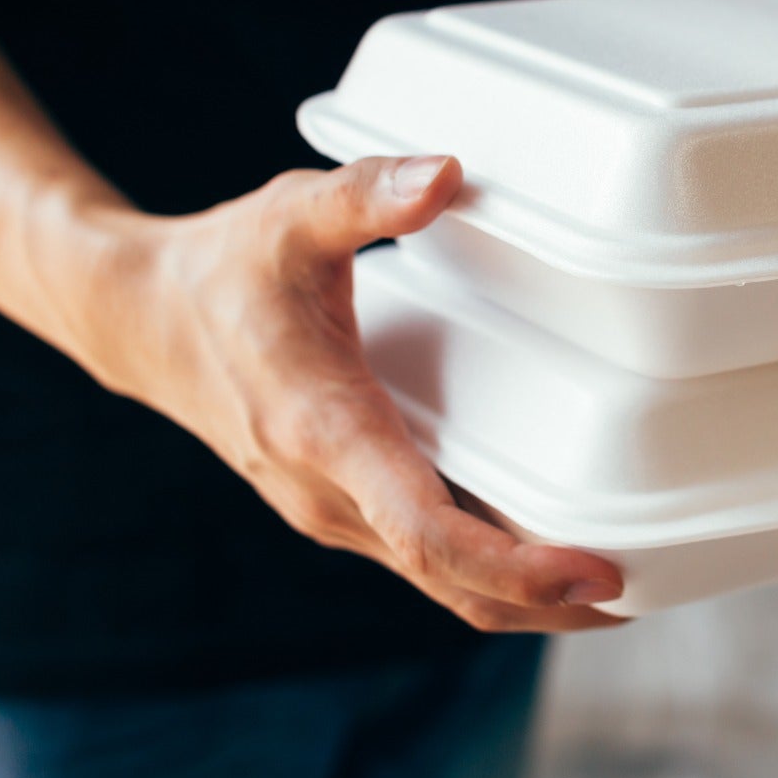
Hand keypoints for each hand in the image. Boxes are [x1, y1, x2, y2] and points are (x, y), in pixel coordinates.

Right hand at [71, 156, 626, 632]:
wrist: (140, 321)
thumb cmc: (223, 268)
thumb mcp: (293, 216)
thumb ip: (368, 193)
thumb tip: (445, 174)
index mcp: (325, 431)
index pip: (429, 532)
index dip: (518, 565)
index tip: (594, 573)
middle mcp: (328, 492)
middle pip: (449, 582)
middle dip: (544, 603)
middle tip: (637, 594)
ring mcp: (330, 508)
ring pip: (436, 583)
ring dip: (518, 597)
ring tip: (607, 588)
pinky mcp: (337, 504)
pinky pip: (420, 558)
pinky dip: (482, 571)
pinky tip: (535, 548)